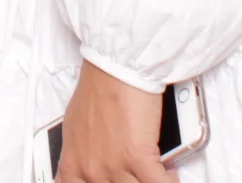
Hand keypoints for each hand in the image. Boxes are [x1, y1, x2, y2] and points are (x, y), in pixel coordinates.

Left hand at [55, 61, 176, 182]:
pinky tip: (169, 173)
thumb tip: (91, 162)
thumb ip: (82, 153)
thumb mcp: (76, 128)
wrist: (114, 69)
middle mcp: (90, 171)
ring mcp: (113, 167)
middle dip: (129, 182)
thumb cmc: (98, 89)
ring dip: (147, 180)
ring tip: (157, 173)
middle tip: (136, 174)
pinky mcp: (136, 158)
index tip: (115, 182)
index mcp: (72, 165)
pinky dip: (168, 180)